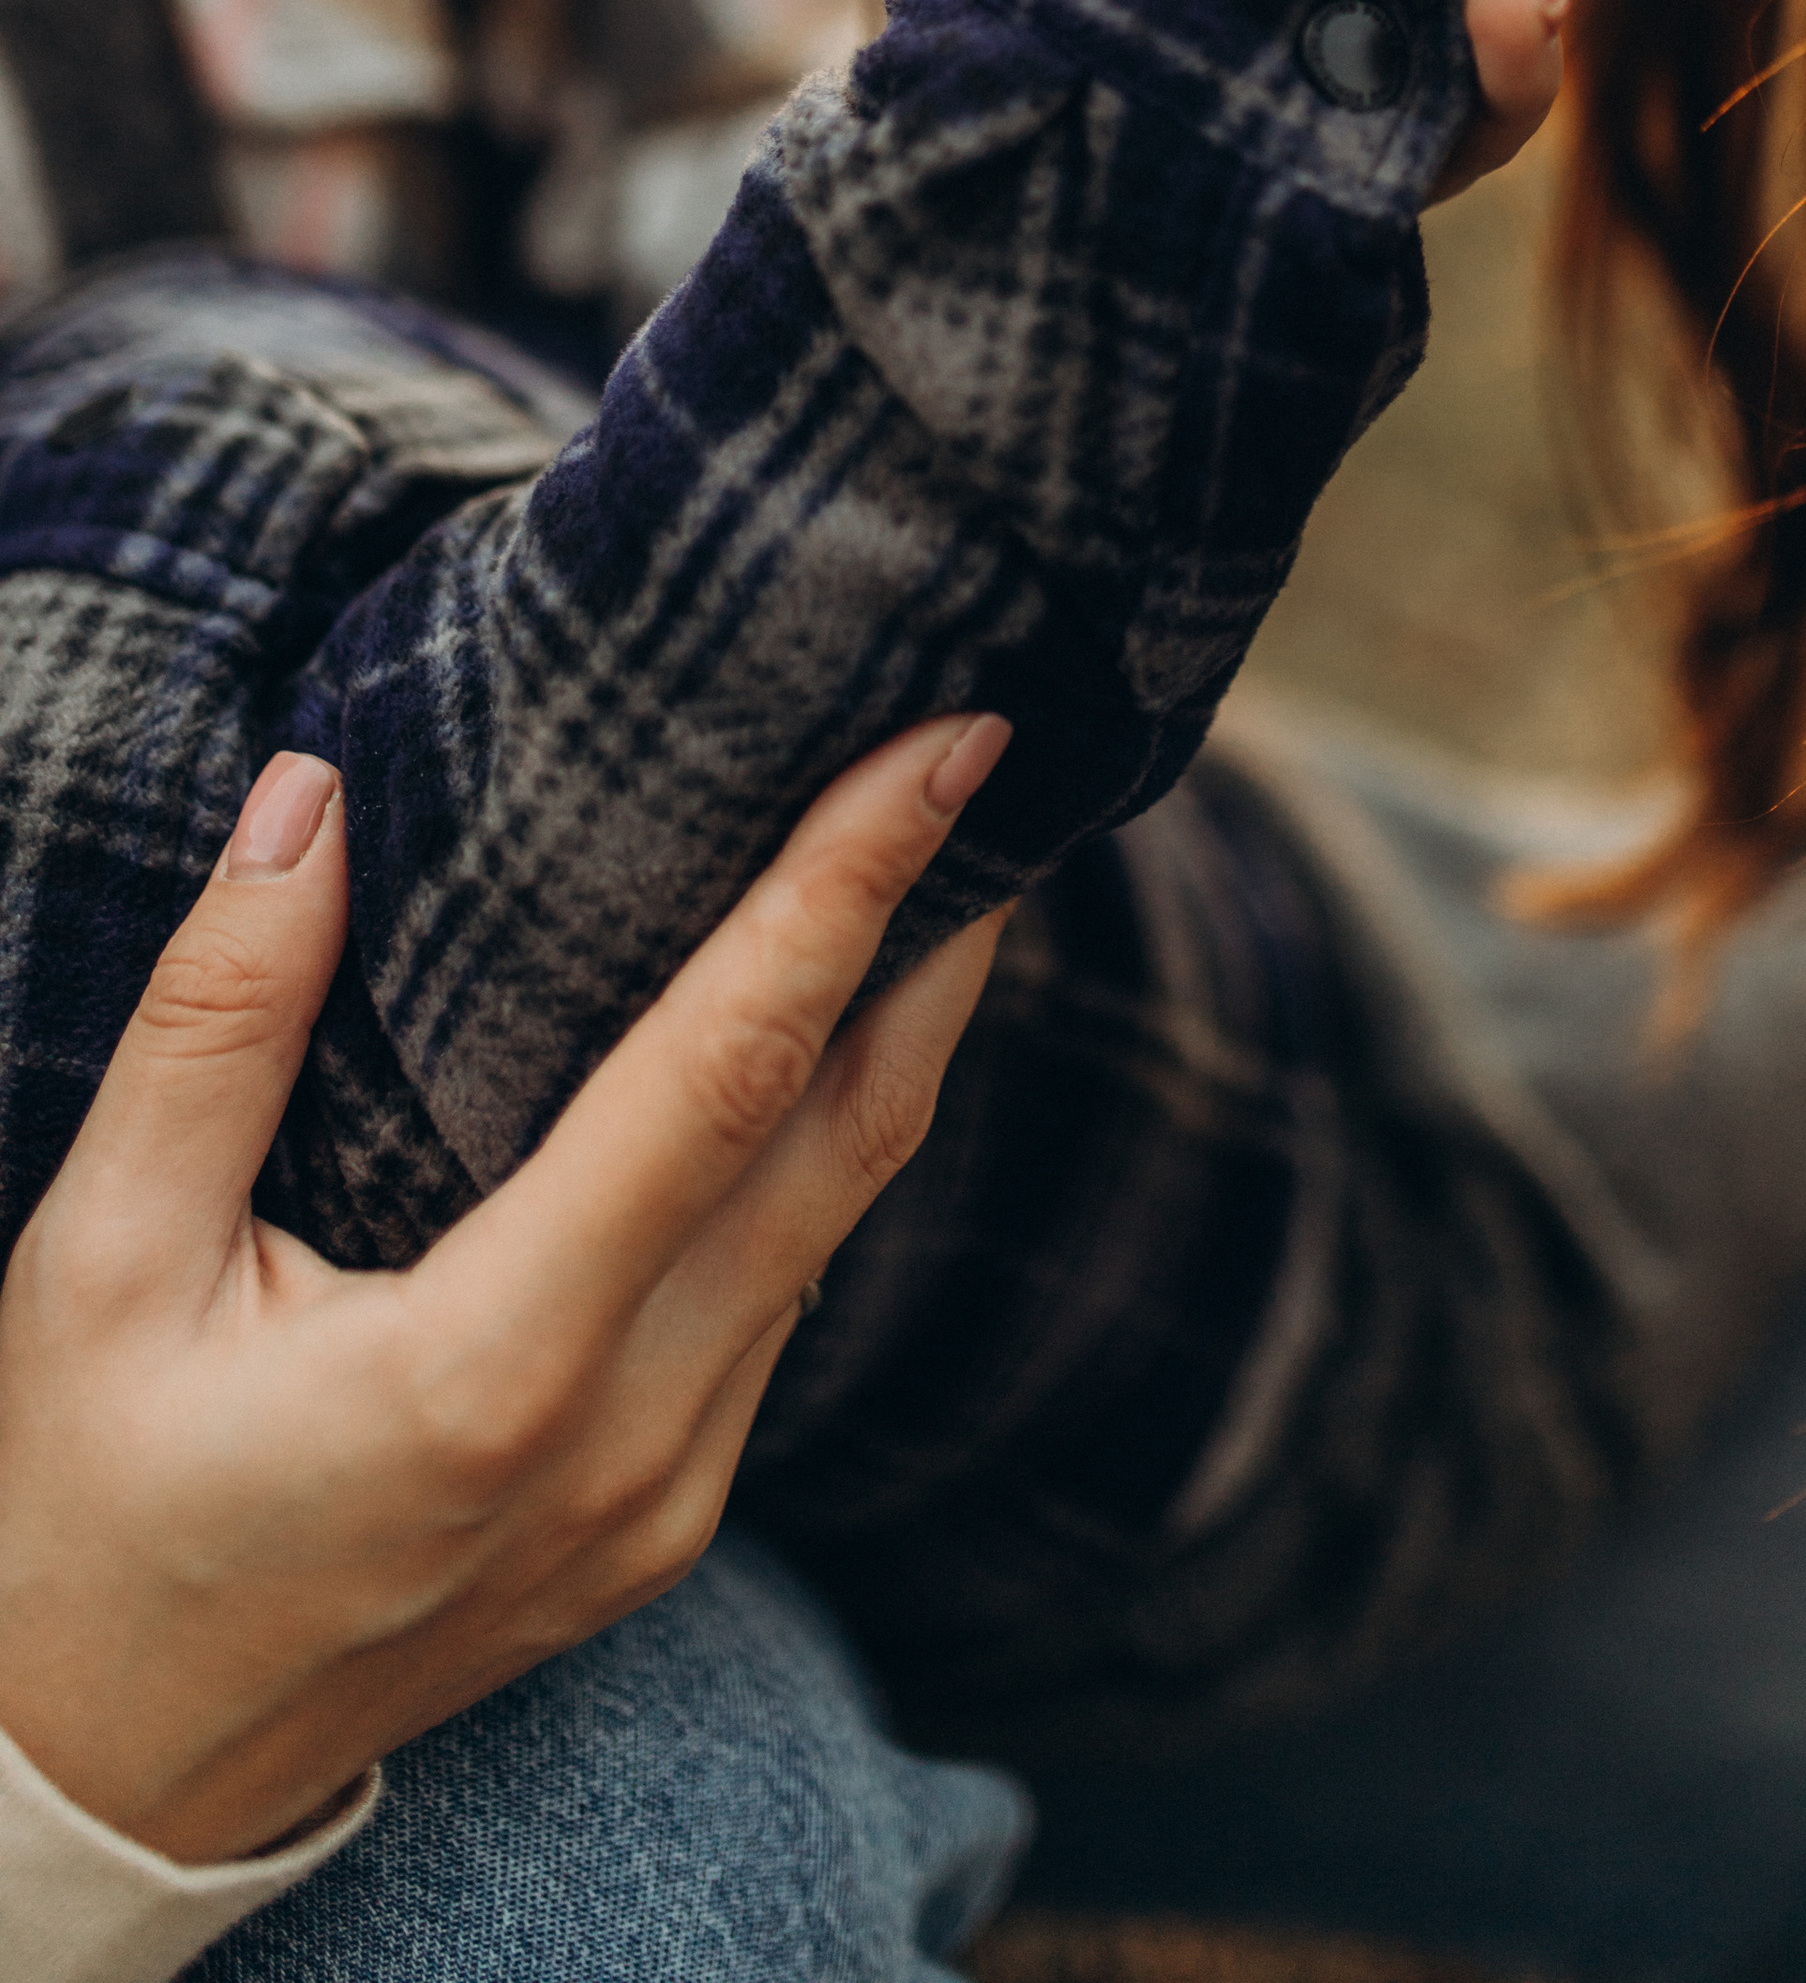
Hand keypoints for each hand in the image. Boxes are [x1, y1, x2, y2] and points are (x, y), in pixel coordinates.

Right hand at [0, 718, 1007, 1867]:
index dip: (846, 894)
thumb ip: (219, 1023)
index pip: (726, 1077)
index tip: (947, 751)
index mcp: (492, 1370)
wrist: (101, 1779)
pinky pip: (787, 1297)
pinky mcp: (671, 1520)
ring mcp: (669, 1495)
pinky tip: (829, 1037)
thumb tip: (313, 797)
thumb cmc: (78, 1514)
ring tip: (936, 855)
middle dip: (935, 931)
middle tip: (989, 755)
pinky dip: (828, 1146)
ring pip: (837, 1218)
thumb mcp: (99, 1265)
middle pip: (848, 1138)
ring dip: (898, 1032)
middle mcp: (625, 1438)